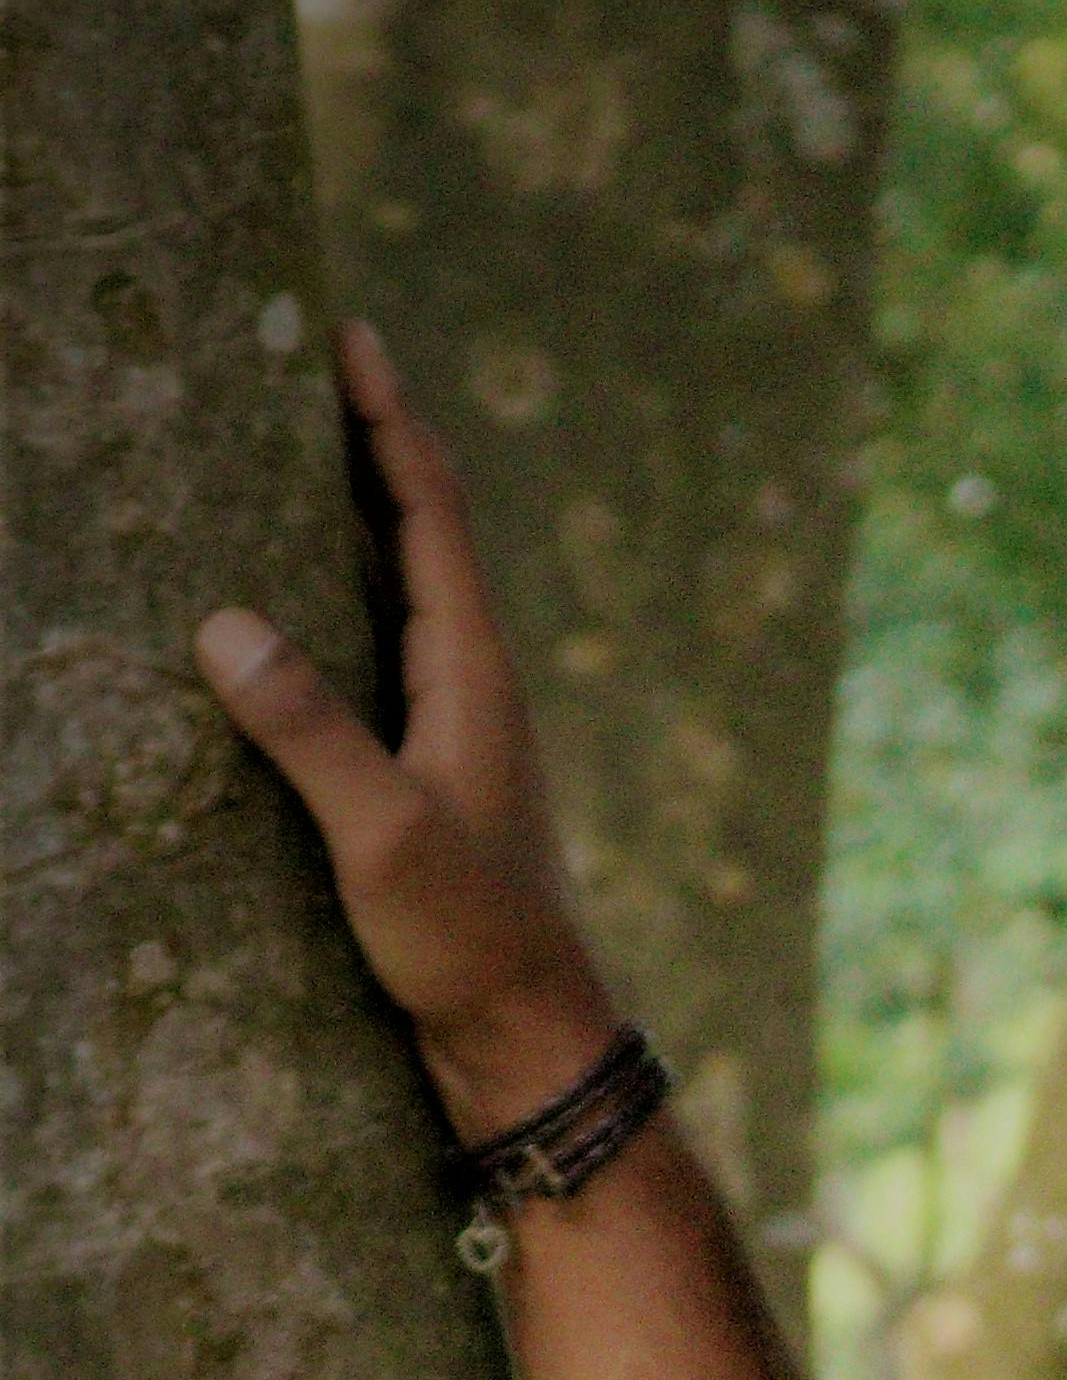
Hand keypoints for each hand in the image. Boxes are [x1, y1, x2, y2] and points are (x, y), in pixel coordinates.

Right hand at [196, 322, 619, 1135]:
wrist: (530, 1043)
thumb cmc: (471, 944)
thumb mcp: (383, 837)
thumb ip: (312, 733)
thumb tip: (225, 623)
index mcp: (475, 676)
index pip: (430, 513)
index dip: (388, 421)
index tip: (349, 336)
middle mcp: (472, 688)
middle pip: (417, 535)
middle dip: (366, 445)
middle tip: (304, 368)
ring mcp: (454, 733)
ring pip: (398, 596)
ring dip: (349, 522)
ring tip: (282, 459)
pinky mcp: (427, 781)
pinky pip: (376, 661)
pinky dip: (335, 609)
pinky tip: (287, 617)